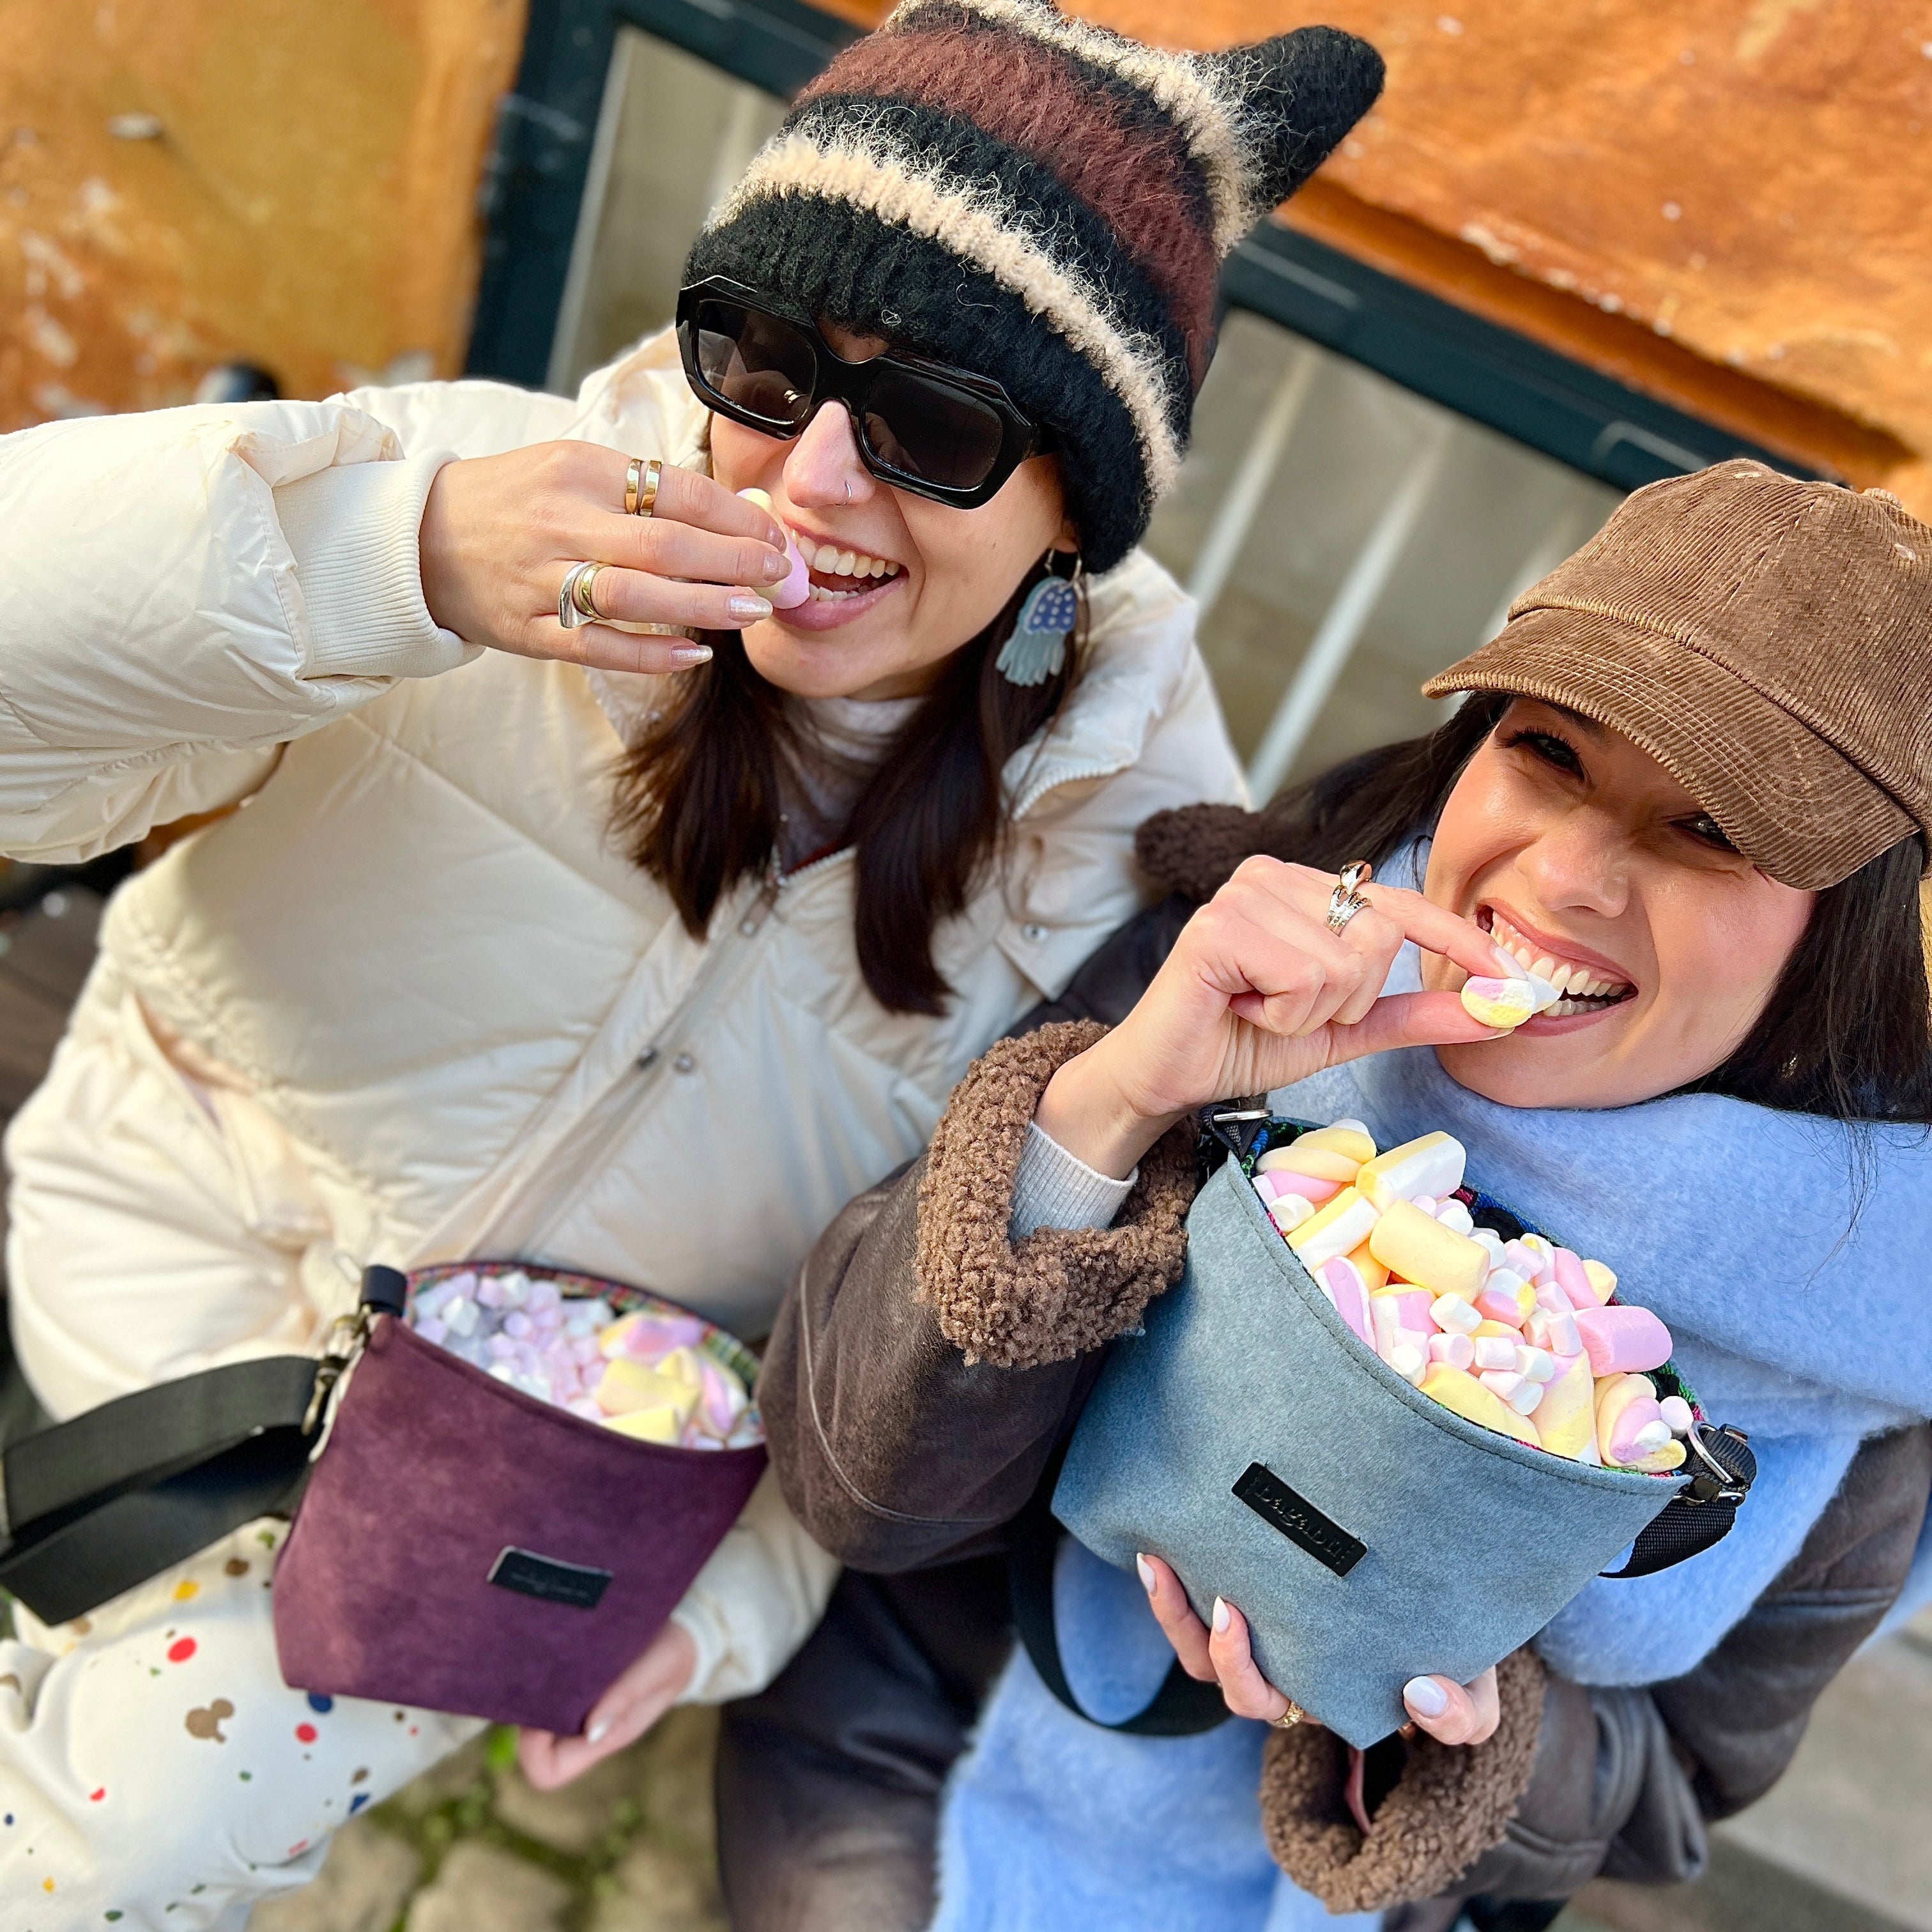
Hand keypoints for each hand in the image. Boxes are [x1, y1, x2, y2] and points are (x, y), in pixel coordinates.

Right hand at [419, 441, 790, 674]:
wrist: (413, 539)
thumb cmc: (511, 500)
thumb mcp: (569, 467)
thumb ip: (641, 489)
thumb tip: (733, 515)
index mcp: (576, 469)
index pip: (674, 489)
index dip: (734, 515)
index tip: (775, 534)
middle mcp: (559, 521)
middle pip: (664, 543)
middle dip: (733, 560)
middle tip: (779, 574)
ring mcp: (539, 579)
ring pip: (634, 595)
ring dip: (702, 606)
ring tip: (751, 611)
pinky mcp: (525, 630)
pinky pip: (597, 645)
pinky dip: (649, 653)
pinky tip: (693, 655)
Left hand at [515, 1618, 696, 1789]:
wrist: (686, 1637)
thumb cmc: (671, 1657)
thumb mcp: (655, 1671)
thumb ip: (625, 1697)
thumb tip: (591, 1728)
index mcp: (604, 1739)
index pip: (547, 1773)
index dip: (532, 1750)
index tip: (538, 1712)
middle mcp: (586, 1731)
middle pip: (533, 1749)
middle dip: (526, 1718)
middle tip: (536, 1678)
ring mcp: (581, 1711)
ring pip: (536, 1720)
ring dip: (533, 1696)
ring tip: (543, 1661)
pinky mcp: (580, 1687)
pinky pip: (547, 1695)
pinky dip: (543, 1680)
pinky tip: (552, 1652)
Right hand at [1034, 857, 1514, 1176]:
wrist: (1165, 1076)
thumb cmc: (1242, 1042)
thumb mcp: (1343, 1030)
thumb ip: (1412, 1015)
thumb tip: (1498, 1011)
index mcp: (1304, 887)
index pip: (1401, 904)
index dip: (1461, 941)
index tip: (1518, 984)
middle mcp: (1275, 875)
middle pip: (1380, 936)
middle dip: (1349, 1001)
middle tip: (1287, 1011)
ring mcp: (1243, 894)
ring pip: (1346, 962)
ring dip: (1311, 1013)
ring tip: (1258, 1010)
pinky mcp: (1217, 927)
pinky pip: (1305, 977)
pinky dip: (1281, 1013)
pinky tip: (1240, 1007)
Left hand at [1136, 1554, 1498, 1744]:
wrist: (1446, 1587)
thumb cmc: (1451, 1644)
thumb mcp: (1473, 1684)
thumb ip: (1461, 1713)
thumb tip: (1421, 1696)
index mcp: (1326, 1696)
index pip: (1276, 1704)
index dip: (1244, 1670)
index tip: (1252, 1622)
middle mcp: (1287, 1671)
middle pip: (1231, 1683)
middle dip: (1214, 1648)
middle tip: (1221, 1600)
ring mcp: (1265, 1634)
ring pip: (1199, 1648)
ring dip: (1172, 1610)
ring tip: (1159, 1562)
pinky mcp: (1249, 1592)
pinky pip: (1193, 1605)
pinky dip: (1174, 1583)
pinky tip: (1162, 1542)